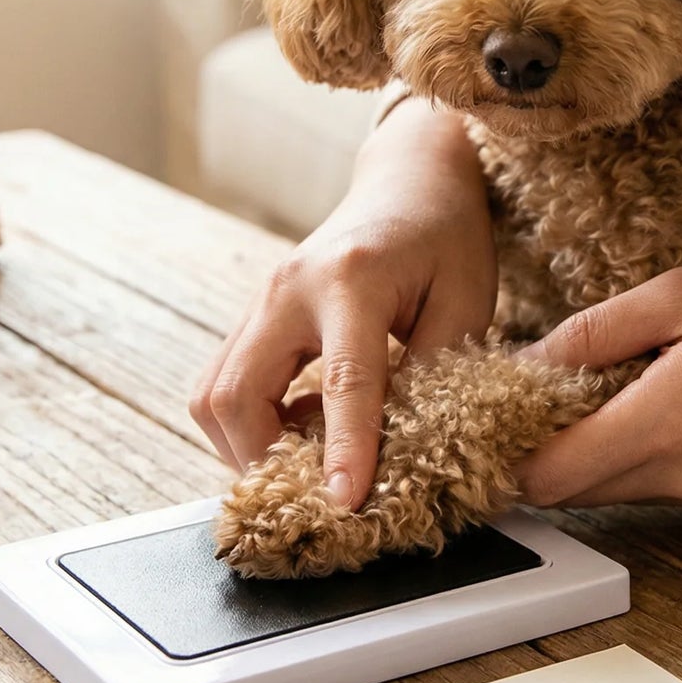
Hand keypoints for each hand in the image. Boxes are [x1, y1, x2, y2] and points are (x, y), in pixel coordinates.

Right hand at [191, 99, 496, 508]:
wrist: (411, 180)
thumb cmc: (446, 236)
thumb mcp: (467, 302)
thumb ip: (436, 374)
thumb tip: (404, 449)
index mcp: (353, 279)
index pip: (342, 383)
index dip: (345, 450)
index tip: (346, 503)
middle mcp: (289, 288)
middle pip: (236, 394)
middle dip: (263, 461)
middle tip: (314, 498)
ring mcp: (262, 300)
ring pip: (215, 394)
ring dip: (247, 447)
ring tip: (306, 468)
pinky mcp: (256, 316)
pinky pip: (226, 383)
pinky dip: (252, 423)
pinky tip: (302, 432)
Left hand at [514, 257, 681, 509]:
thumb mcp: (680, 295)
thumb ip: (594, 334)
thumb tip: (528, 364)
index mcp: (663, 429)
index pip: (547, 479)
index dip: (508, 449)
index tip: (496, 409)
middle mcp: (681, 478)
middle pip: (570, 491)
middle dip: (541, 448)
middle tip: (537, 386)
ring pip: (608, 489)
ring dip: (584, 449)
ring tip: (595, 381)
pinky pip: (650, 482)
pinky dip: (626, 451)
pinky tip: (642, 396)